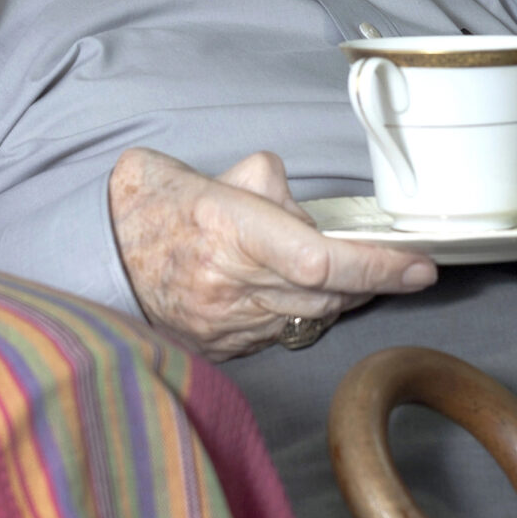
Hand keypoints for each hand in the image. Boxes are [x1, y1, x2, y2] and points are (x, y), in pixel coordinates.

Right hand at [108, 147, 437, 359]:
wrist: (96, 252)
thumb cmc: (157, 202)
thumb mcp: (210, 171)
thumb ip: (266, 186)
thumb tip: (306, 212)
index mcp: (227, 227)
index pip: (320, 261)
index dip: (377, 267)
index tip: (419, 264)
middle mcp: (226, 282)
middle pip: (326, 295)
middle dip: (372, 281)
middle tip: (405, 264)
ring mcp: (222, 322)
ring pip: (309, 317)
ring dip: (343, 298)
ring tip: (359, 272)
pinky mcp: (220, 346)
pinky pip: (282, 332)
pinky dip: (305, 313)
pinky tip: (308, 292)